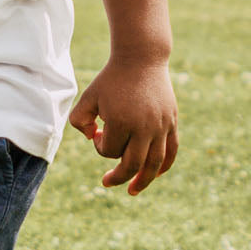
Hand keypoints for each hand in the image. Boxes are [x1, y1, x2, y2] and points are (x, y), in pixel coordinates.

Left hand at [69, 58, 177, 195]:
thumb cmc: (111, 79)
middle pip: (132, 165)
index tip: (97, 129)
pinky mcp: (171, 122)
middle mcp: (144, 127)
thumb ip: (78, 120)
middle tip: (106, 182)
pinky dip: (163, 166)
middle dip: (117, 176)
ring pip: (154, 164)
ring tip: (132, 191)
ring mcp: (160, 126)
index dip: (98, 145)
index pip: (108, 151)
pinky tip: (154, 175)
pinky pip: (171, 151)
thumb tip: (92, 139)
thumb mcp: (88, 97)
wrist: (141, 58)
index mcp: (121, 121)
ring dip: (143, 181)